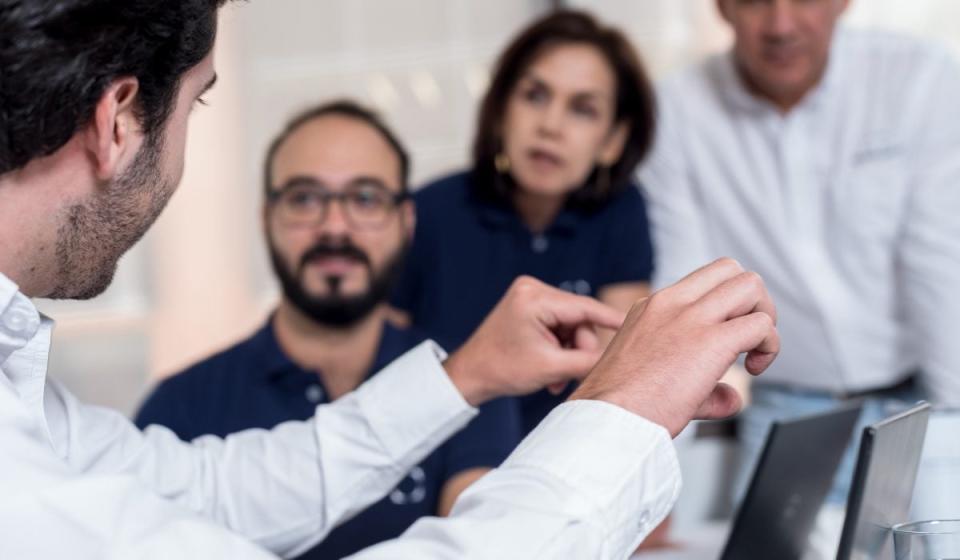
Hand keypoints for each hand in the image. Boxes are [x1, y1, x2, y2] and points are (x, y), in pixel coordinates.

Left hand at [444, 276, 624, 406]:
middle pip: (578, 318)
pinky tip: (550, 368)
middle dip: (579, 348)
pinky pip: (557, 325)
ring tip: (555, 378)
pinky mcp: (528, 306)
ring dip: (568, 352)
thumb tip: (616, 358)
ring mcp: (529, 296)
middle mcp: (532, 288)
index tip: (635, 325)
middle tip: (570, 375)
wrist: (469, 375)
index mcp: (534, 297)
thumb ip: (586, 361)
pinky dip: (558, 347)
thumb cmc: (501, 369)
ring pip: (570, 325)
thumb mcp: (550, 368)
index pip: (585, 307)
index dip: (612, 320)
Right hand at [570, 258, 779, 436]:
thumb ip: (700, 386)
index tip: (724, 339)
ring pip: (751, 285)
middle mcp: (671, 304)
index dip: (725, 306)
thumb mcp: (651, 378)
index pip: (702, 282)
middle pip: (730, 270)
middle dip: (751, 302)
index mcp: (652, 309)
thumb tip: (729, 398)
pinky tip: (754, 369)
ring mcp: (691, 318)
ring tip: (753, 351)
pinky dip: (769, 346)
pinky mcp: (711, 341)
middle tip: (746, 338)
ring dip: (764, 316)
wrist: (607, 417)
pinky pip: (761, 325)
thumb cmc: (619, 406)